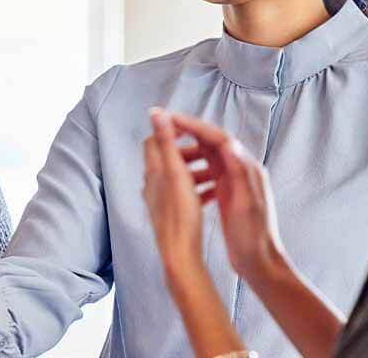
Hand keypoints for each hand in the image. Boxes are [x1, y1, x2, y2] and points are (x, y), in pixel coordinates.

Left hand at [142, 108, 207, 279]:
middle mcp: (153, 185)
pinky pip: (184, 196)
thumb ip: (166, 141)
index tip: (191, 130)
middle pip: (168, 159)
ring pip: (178, 178)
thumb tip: (154, 111)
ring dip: (196, 171)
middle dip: (189, 152)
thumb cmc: (181, 214)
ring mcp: (161, 201)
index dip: (172, 131)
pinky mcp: (171, 216)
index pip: (154, 141)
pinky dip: (198, 189)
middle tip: (207, 153)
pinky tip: (214, 194)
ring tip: (215, 173)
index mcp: (154, 172)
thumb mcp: (177, 172)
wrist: (179, 255)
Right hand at [169, 112, 283, 282]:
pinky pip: (208, 174)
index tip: (172, 119)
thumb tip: (228, 143)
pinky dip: (194, 170)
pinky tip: (182, 177)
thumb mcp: (246, 204)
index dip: (194, 125)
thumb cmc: (253, 236)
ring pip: (209, 157)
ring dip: (190, 151)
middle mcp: (242, 170)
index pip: (218, 137)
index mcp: (246, 169)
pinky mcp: (228, 195)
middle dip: (189, 132)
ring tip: (169, 152)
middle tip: (165, 127)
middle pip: (212, 142)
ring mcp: (235, 182)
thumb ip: (239, 173)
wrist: (261, 263)